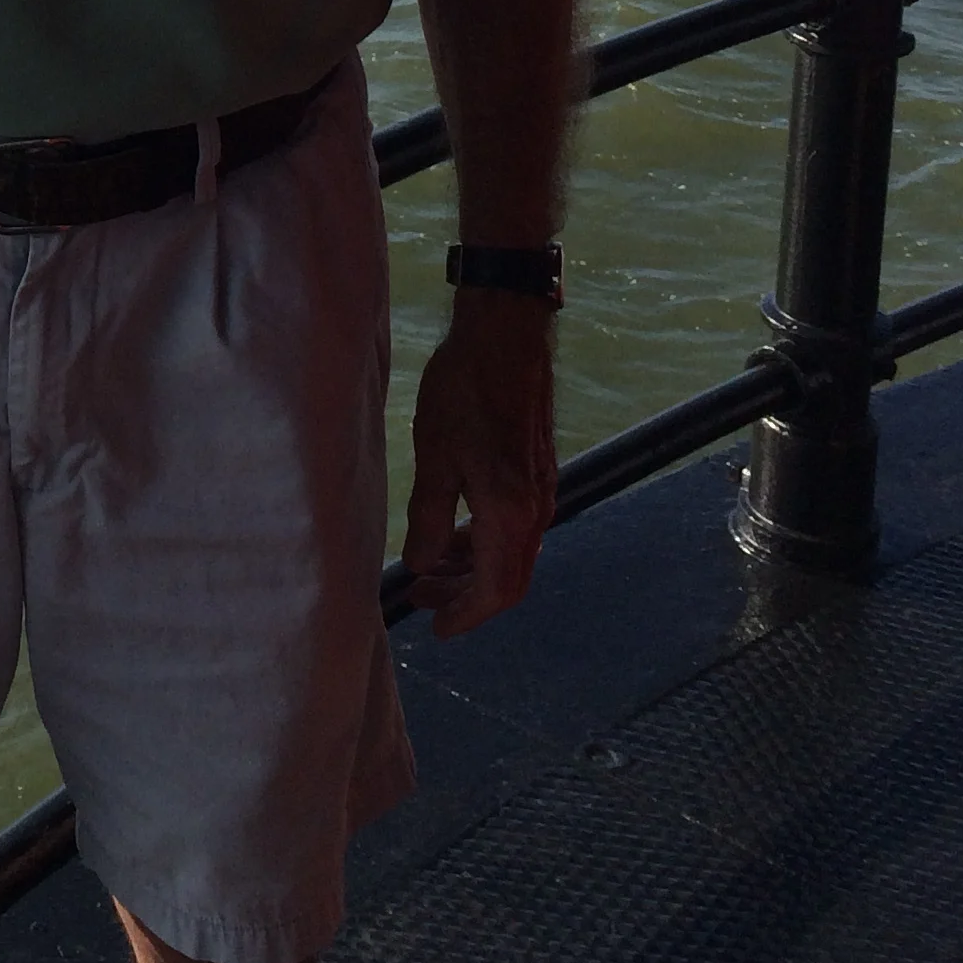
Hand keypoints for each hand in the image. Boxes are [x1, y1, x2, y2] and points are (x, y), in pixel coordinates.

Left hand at [402, 291, 555, 634]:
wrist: (506, 334)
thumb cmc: (465, 390)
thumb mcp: (435, 457)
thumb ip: (430, 519)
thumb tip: (423, 566)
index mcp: (512, 513)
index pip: (496, 590)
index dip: (466, 615)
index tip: (436, 628)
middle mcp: (535, 509)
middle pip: (508, 578)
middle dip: (465, 596)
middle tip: (421, 600)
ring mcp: (541, 489)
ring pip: (511, 551)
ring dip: (472, 566)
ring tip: (429, 568)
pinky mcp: (536, 469)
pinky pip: (514, 525)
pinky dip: (484, 540)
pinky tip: (455, 529)